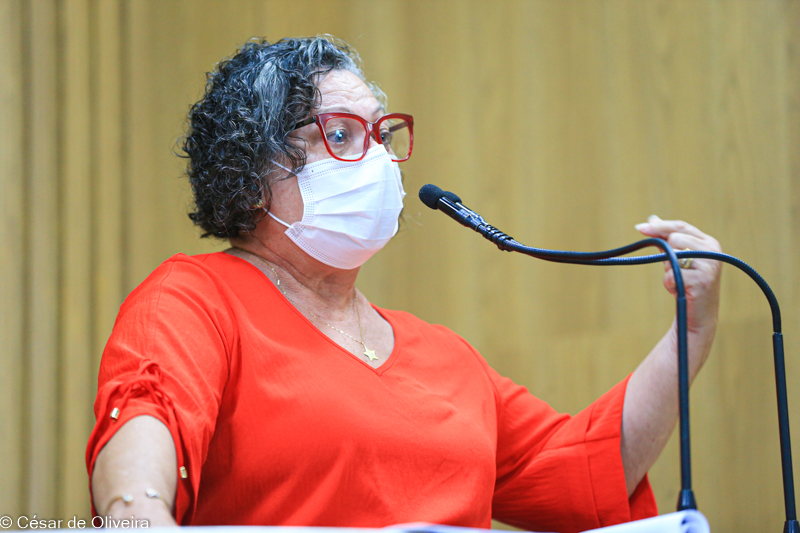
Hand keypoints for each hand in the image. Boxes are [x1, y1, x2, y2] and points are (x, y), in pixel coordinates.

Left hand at [635, 215, 722, 336]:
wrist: (698, 314)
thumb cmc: (686, 283)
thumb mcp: (677, 257)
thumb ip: (666, 238)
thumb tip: (652, 219)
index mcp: (708, 242)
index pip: (680, 226)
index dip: (659, 226)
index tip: (639, 228)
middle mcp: (712, 251)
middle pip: (674, 238)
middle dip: (667, 253)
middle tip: (675, 270)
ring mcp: (709, 265)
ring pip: (672, 256)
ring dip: (668, 270)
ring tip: (680, 281)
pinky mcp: (702, 281)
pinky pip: (671, 275)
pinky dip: (669, 284)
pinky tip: (679, 291)